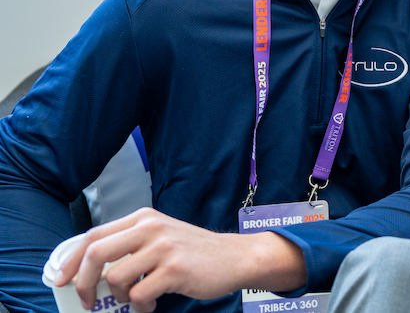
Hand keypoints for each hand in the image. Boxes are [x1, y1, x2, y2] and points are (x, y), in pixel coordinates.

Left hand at [52, 208, 305, 311]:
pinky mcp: (175, 268)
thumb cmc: (194, 253)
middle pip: (96, 254)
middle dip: (83, 283)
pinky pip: (140, 295)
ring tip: (138, 299)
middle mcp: (151, 227)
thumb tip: (89, 270)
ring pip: (116, 278)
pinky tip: (154, 303)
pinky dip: (142, 306)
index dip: (71, 260)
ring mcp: (163, 247)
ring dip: (122, 297)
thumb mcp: (161, 237)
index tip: (62, 280)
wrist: (235, 257)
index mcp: (143, 218)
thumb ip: (130, 245)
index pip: (93, 235)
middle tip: (88, 301)